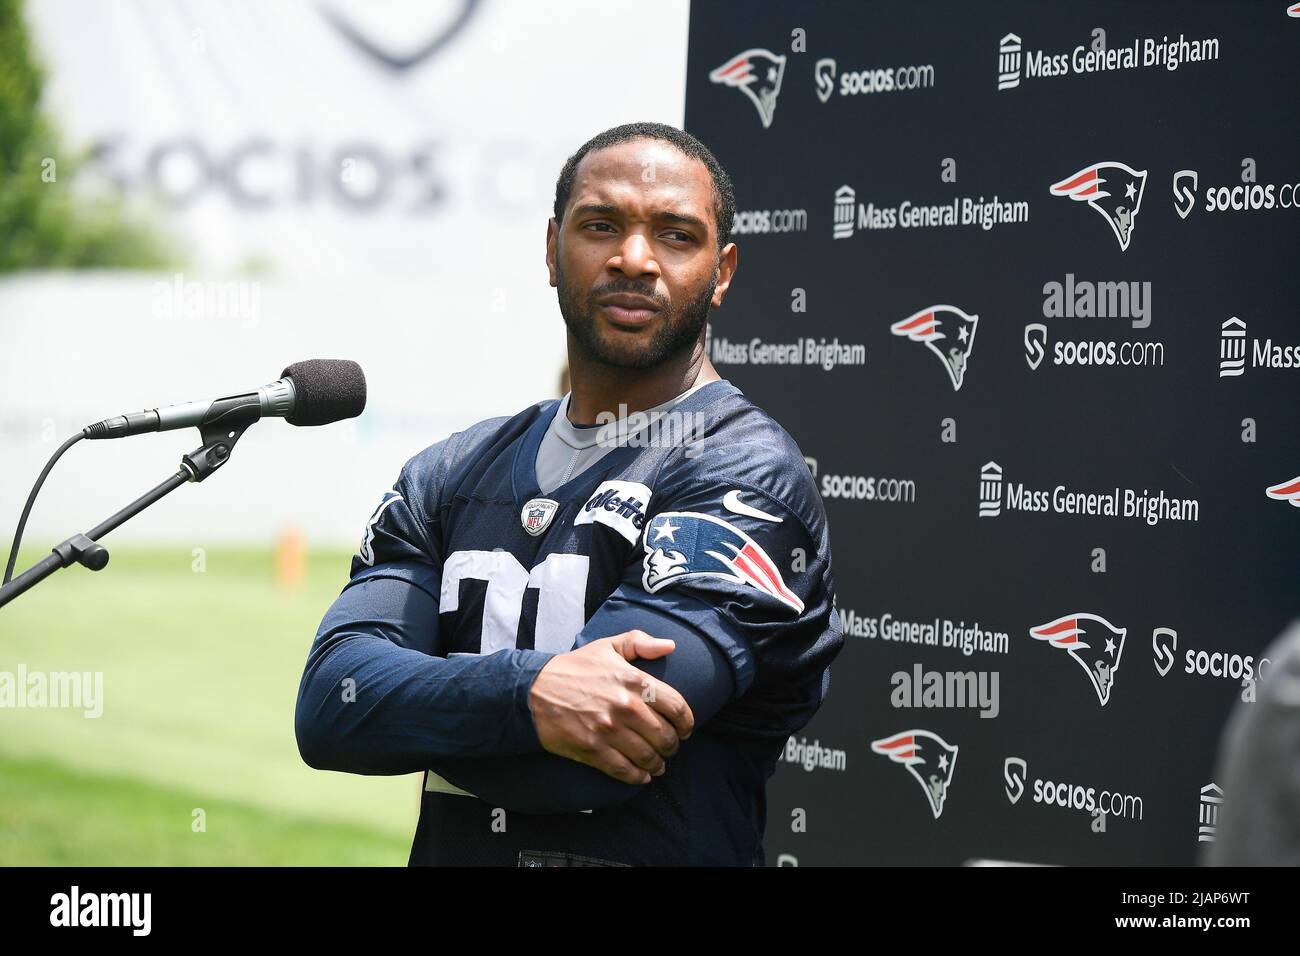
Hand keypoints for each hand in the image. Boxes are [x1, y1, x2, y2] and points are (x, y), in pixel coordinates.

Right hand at [527, 630, 694, 784]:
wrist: (534, 690)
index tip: (686, 729)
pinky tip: (641, 777)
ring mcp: (609, 730)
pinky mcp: (593, 749)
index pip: (676, 706)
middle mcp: (625, 706)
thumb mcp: (607, 646)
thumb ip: (640, 642)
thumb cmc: (574, 668)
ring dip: (658, 764)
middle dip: (673, 746)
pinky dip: (638, 778)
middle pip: (665, 735)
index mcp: (633, 680)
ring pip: (648, 756)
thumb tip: (670, 646)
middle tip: (670, 748)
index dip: (686, 722)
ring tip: (659, 765)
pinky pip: (625, 770)